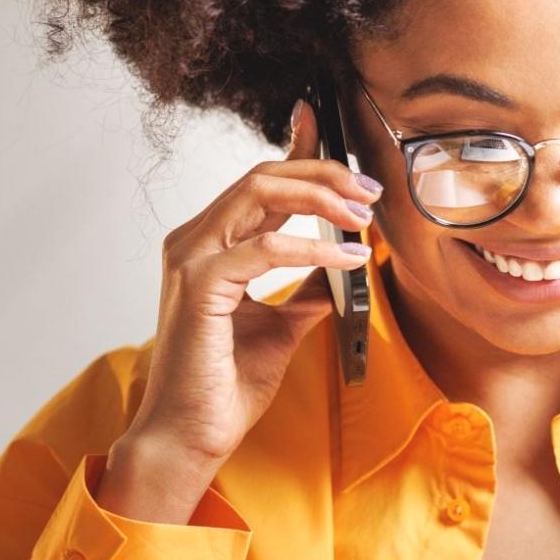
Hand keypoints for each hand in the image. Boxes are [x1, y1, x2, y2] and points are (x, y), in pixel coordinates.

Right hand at [117, 102, 380, 473]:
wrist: (190, 435)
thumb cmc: (223, 384)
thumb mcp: (281, 327)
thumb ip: (304, 290)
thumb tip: (343, 267)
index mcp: (208, 245)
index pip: (258, 182)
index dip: (295, 149)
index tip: (327, 124)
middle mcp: (193, 242)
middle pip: (263, 177)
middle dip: (323, 173)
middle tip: (369, 189)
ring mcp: (191, 260)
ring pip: (260, 195)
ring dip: (321, 198)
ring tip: (364, 217)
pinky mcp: (200, 287)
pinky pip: (265, 249)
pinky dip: (313, 249)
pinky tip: (347, 259)